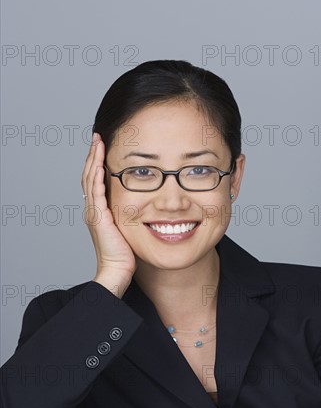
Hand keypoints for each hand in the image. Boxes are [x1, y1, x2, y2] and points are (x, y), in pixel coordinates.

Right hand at [81, 132, 135, 296]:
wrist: (117, 271)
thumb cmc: (125, 254)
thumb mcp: (128, 227)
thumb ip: (131, 213)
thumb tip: (144, 203)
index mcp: (98, 209)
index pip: (95, 179)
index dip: (97, 162)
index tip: (102, 146)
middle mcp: (92, 208)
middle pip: (89, 174)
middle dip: (93, 154)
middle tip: (97, 136)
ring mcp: (93, 212)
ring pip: (90, 178)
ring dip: (94, 159)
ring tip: (97, 142)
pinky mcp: (98, 217)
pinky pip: (96, 191)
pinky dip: (97, 175)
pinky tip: (100, 162)